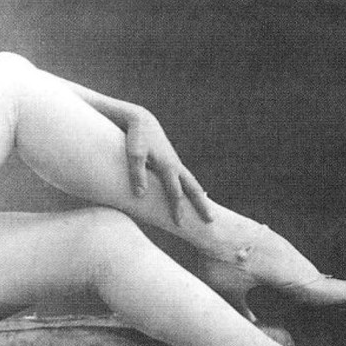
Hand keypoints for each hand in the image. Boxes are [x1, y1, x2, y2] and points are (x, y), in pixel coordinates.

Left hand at [124, 108, 212, 224]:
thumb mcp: (134, 155)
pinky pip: (186, 178)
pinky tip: (191, 194)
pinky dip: (192, 188)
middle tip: (211, 220)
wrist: (143, 121)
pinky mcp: (172, 161)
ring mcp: (176, 163)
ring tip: (206, 209)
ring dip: (199, 196)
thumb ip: (137, 174)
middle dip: (201, 205)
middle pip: (193, 188)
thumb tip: (140, 195)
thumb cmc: (136, 138)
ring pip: (192, 182)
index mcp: (168, 166)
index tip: (179, 224)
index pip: (175, 193)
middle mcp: (176, 166)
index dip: (177, 209)